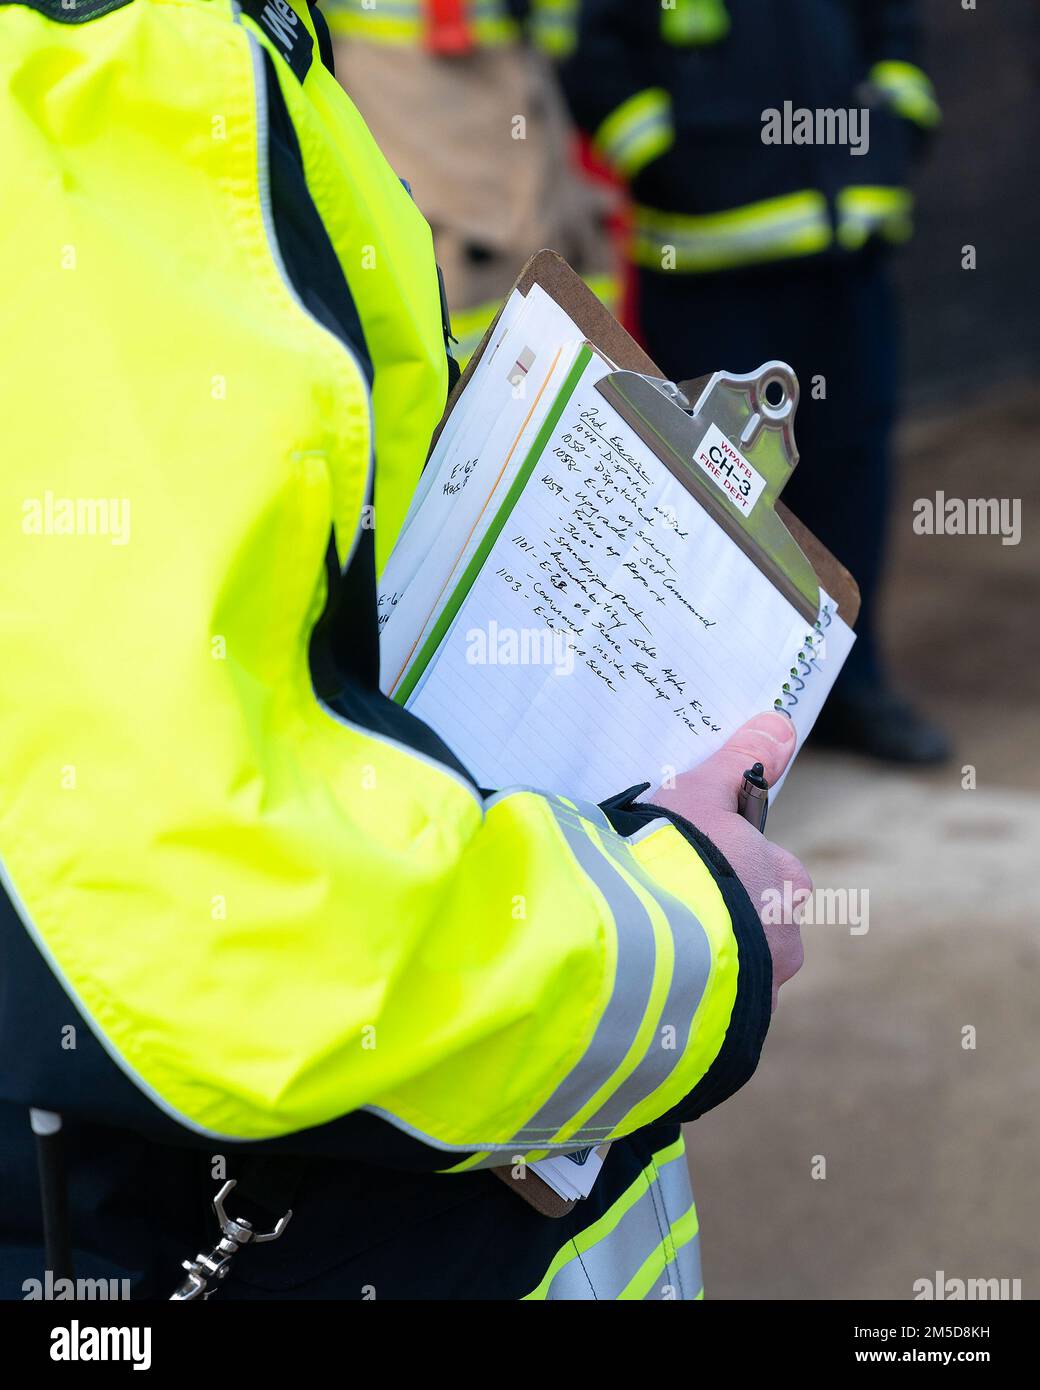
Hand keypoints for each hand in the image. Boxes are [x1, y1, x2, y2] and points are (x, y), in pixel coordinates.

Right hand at [647, 711, 809, 1010]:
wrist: (636, 950)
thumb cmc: (670, 861)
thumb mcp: (698, 796)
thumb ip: (737, 762)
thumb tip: (782, 722)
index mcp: (782, 885)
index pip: (776, 876)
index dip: (735, 869)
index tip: (695, 868)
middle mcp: (782, 944)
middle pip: (761, 931)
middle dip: (724, 922)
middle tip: (665, 906)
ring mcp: (754, 996)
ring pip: (734, 977)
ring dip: (699, 965)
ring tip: (642, 952)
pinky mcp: (720, 1038)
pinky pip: (703, 1017)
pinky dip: (677, 1005)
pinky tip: (637, 991)